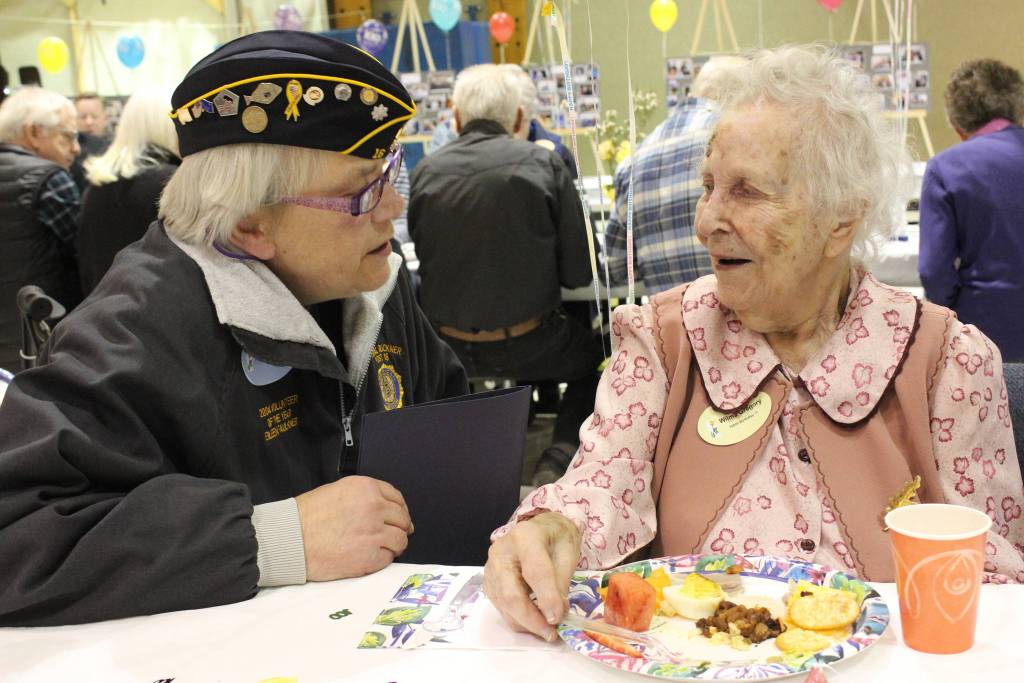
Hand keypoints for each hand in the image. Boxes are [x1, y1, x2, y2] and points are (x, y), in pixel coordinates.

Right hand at [295, 475, 412, 580]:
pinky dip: (382, 559)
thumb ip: (364, 496)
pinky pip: (388, 559)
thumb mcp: (338, 491)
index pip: (397, 498)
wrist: (289, 540)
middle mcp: (374, 508)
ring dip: (394, 545)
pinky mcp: (369, 557)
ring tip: (381, 548)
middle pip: (402, 519)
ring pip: (400, 540)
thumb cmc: (307, 515)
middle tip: (392, 536)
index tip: (399, 518)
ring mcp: (373, 533)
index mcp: (366, 488)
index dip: (400, 510)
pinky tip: (368, 557)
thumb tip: (389, 509)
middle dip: (400, 528)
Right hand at [483, 511, 581, 640]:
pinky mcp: (489, 582)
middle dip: (532, 619)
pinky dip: (518, 619)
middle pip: (511, 593)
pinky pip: (501, 606)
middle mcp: (501, 552)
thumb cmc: (555, 539)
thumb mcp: (567, 553)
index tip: (559, 618)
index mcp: (525, 537)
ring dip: (526, 623)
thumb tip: (556, 614)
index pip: (535, 572)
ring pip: (504, 605)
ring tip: (546, 629)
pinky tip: (534, 620)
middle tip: (551, 633)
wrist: (539, 529)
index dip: (547, 598)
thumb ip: (561, 582)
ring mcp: (491, 568)